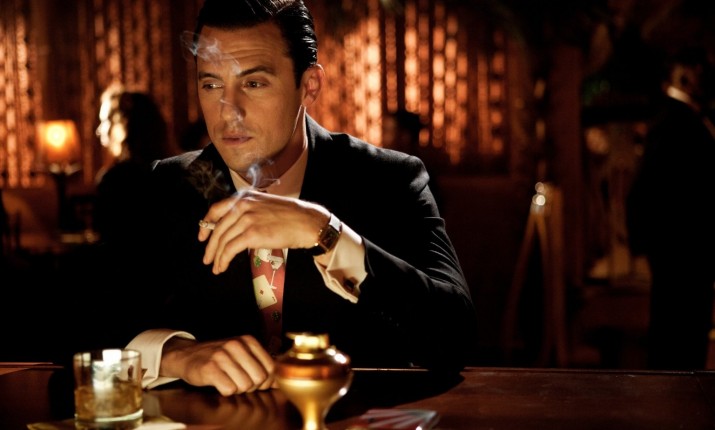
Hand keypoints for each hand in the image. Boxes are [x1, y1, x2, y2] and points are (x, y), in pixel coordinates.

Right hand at [160, 335, 278, 395]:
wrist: (186, 355)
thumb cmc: (218, 357)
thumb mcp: (241, 353)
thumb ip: (260, 364)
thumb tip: (280, 382)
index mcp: (248, 341)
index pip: (270, 367)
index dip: (265, 380)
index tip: (255, 380)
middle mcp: (236, 345)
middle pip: (259, 378)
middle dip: (252, 386)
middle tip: (239, 381)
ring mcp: (222, 356)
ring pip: (245, 385)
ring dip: (237, 388)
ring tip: (228, 380)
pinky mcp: (210, 368)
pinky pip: (229, 389)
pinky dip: (225, 391)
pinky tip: (218, 383)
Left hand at [198, 190, 328, 273]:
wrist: (307, 222)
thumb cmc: (292, 216)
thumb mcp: (266, 205)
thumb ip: (250, 212)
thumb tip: (237, 229)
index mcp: (245, 197)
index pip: (216, 209)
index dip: (206, 224)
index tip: (202, 236)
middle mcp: (243, 205)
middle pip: (218, 228)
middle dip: (210, 246)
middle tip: (207, 258)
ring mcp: (246, 219)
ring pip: (223, 240)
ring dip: (217, 256)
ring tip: (216, 267)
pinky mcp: (252, 234)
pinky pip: (230, 249)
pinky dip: (223, 260)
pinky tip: (222, 266)